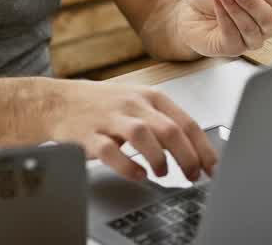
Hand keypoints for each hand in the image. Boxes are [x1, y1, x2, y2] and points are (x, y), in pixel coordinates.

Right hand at [49, 79, 216, 181]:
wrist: (58, 101)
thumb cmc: (102, 105)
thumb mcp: (138, 104)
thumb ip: (163, 122)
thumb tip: (195, 149)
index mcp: (150, 97)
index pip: (186, 122)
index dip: (203, 148)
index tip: (212, 167)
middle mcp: (133, 105)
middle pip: (170, 130)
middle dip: (188, 157)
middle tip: (193, 175)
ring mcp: (110, 118)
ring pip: (143, 135)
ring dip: (159, 158)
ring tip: (163, 173)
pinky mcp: (89, 134)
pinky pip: (110, 151)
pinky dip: (127, 166)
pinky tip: (138, 175)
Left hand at [179, 0, 271, 57]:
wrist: (194, 12)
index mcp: (269, 5)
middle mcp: (264, 26)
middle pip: (268, 17)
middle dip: (252, 2)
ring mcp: (251, 40)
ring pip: (250, 28)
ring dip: (235, 9)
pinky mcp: (234, 49)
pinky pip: (232, 36)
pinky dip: (224, 18)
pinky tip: (217, 5)